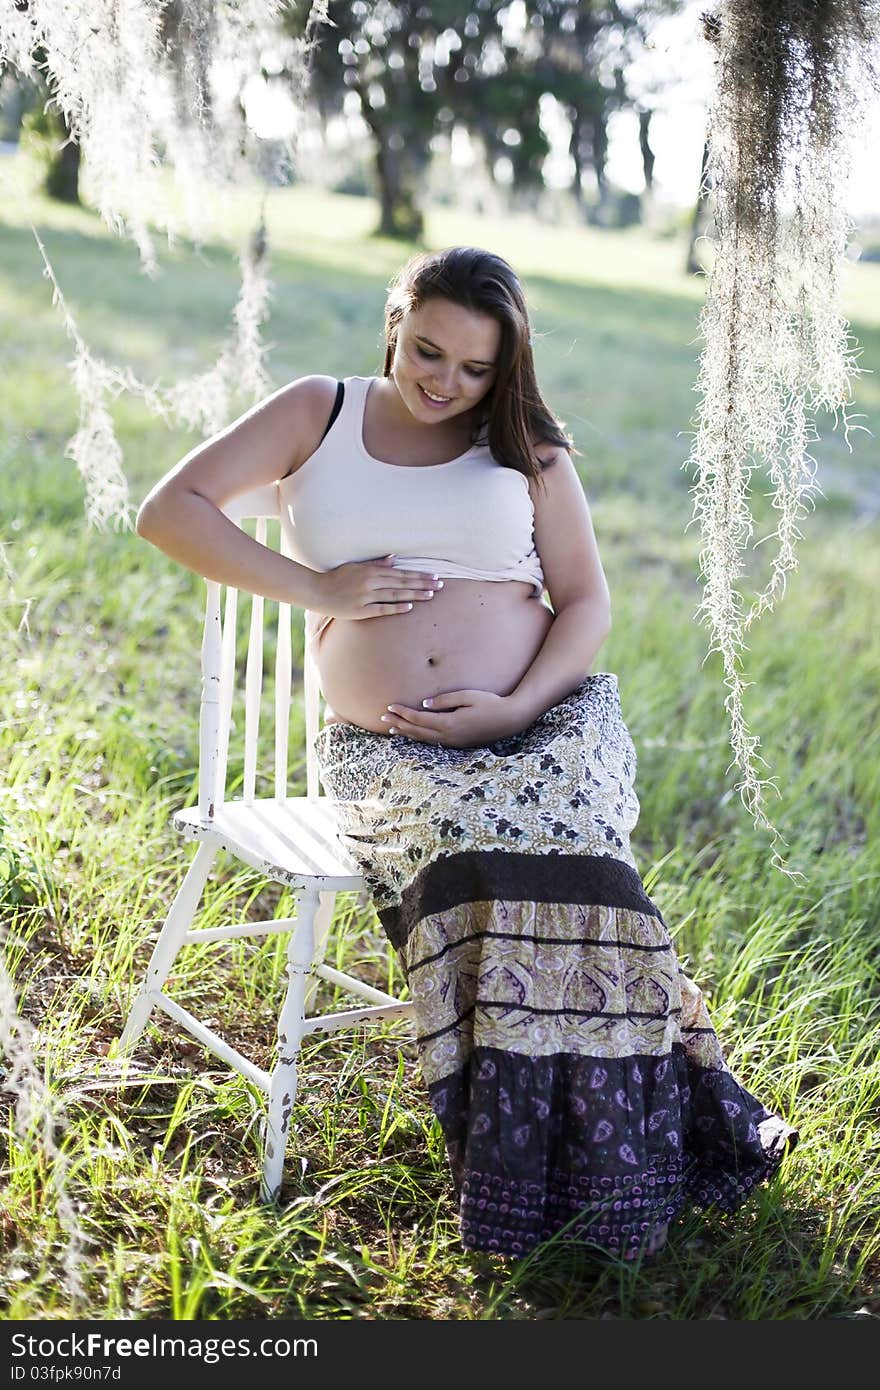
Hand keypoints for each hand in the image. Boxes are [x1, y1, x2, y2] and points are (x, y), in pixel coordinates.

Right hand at [312, 555, 440, 620]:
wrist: (316, 591)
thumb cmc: (337, 578)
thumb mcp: (356, 566)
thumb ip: (376, 563)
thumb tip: (395, 558)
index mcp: (370, 571)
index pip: (400, 573)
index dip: (418, 575)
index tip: (434, 576)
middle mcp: (370, 582)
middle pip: (402, 582)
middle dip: (422, 584)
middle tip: (440, 585)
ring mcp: (366, 596)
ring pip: (395, 594)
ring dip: (414, 594)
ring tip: (431, 595)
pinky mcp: (360, 610)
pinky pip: (382, 608)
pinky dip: (396, 607)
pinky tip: (410, 607)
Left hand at [381, 689, 525, 747]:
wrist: (509, 720)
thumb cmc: (490, 703)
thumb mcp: (467, 696)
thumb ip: (444, 700)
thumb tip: (424, 704)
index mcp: (449, 723)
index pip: (419, 718)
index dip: (402, 713)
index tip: (390, 706)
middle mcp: (448, 736)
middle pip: (417, 731)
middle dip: (399, 724)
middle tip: (382, 718)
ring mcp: (453, 742)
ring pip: (423, 739)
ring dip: (407, 733)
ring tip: (392, 729)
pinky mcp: (458, 743)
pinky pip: (432, 742)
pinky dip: (419, 738)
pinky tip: (414, 735)